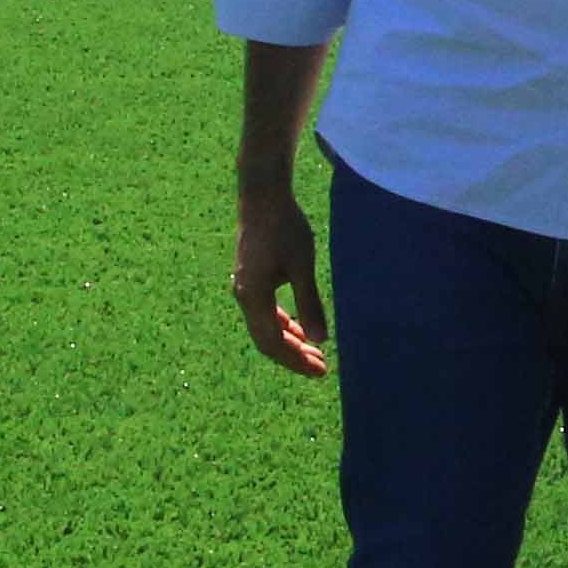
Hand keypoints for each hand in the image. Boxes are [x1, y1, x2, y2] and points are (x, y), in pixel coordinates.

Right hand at [235, 175, 330, 378]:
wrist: (262, 196)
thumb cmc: (284, 227)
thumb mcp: (302, 266)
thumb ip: (309, 303)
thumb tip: (320, 339)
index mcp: (254, 297)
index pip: (273, 344)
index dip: (296, 361)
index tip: (321, 370)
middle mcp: (245, 297)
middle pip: (267, 341)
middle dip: (294, 356)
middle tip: (322, 367)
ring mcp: (245, 288)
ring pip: (265, 327)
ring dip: (290, 341)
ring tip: (315, 352)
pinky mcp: (251, 278)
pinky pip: (263, 312)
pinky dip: (282, 324)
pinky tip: (298, 327)